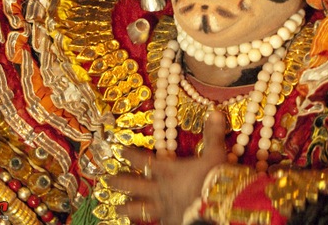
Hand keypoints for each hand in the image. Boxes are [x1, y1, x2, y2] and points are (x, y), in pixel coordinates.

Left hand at [108, 110, 227, 223]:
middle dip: (119, 183)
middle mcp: (161, 191)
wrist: (220, 209)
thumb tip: (214, 112)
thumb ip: (212, 135)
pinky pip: (157, 223)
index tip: (119, 151)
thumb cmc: (215, 179)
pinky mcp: (172, 224)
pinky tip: (150, 223)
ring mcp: (164, 210)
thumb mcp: (215, 154)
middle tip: (107, 181)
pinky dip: (151, 222)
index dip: (130, 155)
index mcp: (168, 171)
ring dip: (127, 209)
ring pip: (139, 211)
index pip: (143, 161)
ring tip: (116, 209)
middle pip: (133, 187)